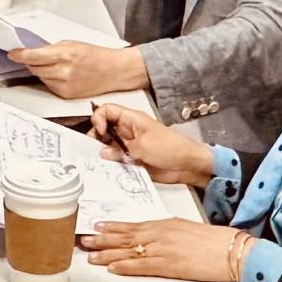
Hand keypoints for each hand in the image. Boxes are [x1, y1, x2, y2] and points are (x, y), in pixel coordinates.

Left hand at [7, 42, 148, 98]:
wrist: (113, 71)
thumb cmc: (95, 55)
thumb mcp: (72, 44)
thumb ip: (51, 48)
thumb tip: (32, 51)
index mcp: (66, 55)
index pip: (34, 56)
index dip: (20, 55)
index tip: (12, 53)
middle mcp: (64, 72)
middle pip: (34, 68)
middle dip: (30, 61)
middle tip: (31, 56)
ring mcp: (65, 85)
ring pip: (40, 77)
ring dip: (40, 70)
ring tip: (53, 64)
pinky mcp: (66, 95)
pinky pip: (48, 86)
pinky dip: (49, 79)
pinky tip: (58, 74)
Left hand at [80, 218, 241, 281]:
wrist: (230, 250)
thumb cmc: (213, 240)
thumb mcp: (185, 228)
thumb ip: (166, 231)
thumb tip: (151, 235)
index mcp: (163, 224)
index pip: (132, 226)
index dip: (112, 227)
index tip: (95, 226)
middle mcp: (159, 235)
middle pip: (124, 237)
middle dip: (102, 240)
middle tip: (83, 241)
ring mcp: (162, 250)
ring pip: (128, 251)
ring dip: (107, 254)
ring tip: (90, 255)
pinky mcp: (169, 266)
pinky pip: (141, 266)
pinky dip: (125, 267)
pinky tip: (112, 268)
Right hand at [89, 103, 215, 185]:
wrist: (188, 165)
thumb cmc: (172, 148)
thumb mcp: (143, 146)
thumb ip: (120, 150)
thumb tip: (103, 152)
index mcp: (132, 120)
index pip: (107, 111)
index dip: (98, 119)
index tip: (100, 133)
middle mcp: (128, 131)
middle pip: (104, 129)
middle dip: (97, 139)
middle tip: (94, 149)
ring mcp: (129, 146)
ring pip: (108, 147)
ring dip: (104, 154)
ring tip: (102, 162)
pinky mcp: (132, 160)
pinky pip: (116, 161)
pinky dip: (111, 165)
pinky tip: (109, 170)